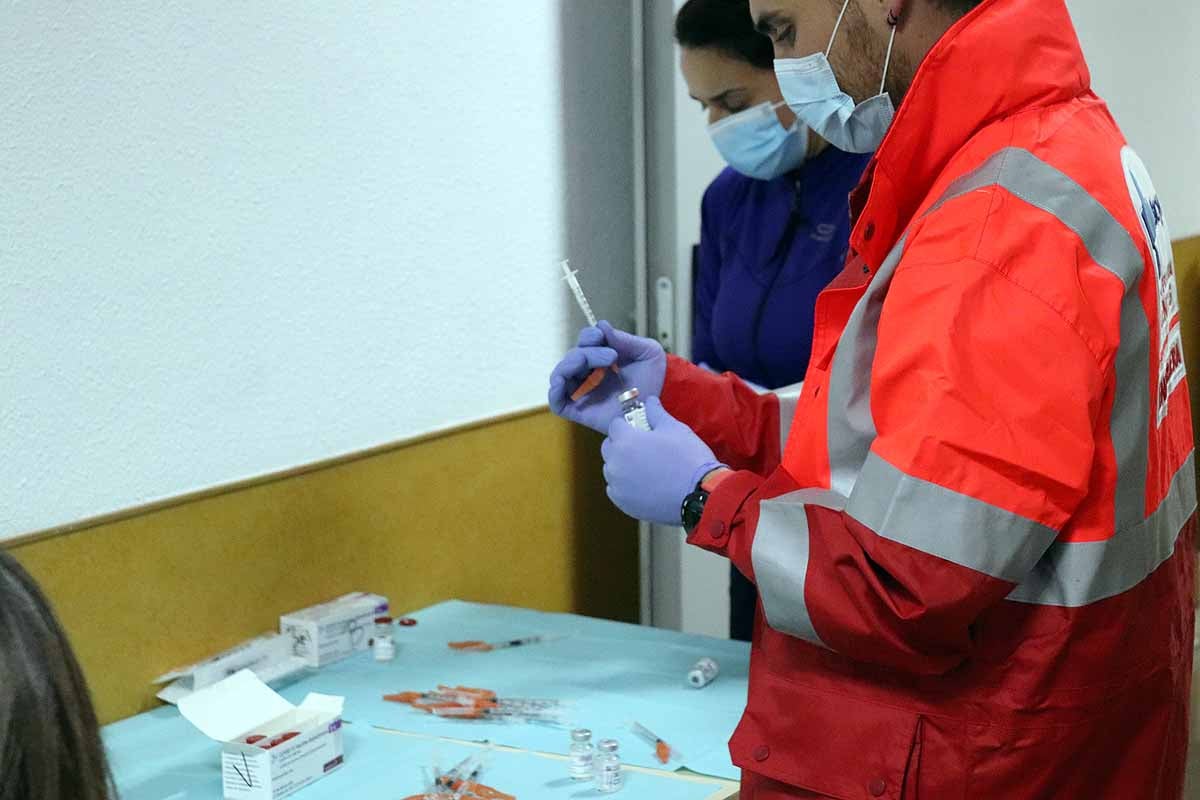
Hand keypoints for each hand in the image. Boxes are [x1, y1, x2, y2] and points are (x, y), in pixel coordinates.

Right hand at [548, 321, 666, 433]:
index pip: (585, 341)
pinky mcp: (578, 410)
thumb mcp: (648, 353)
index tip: (602, 337)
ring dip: (570, 364)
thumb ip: (625, 339)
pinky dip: (554, 390)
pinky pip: (556, 401)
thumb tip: (601, 326)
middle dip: (589, 352)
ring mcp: (582, 391)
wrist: (655, 411)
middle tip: (611, 357)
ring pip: (561, 374)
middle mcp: (588, 373)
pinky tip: (562, 382)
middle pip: (574, 356)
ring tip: (589, 366)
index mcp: (602, 357)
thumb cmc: (653, 382)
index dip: (589, 336)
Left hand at [601, 397, 723, 525]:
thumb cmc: (687, 457)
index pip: (614, 426)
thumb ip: (656, 413)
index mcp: (625, 441)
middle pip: (608, 447)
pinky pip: (616, 488)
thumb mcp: (675, 428)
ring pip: (611, 469)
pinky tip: (642, 484)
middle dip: (621, 444)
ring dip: (621, 465)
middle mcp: (614, 463)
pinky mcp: (623, 503)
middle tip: (642, 447)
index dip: (627, 424)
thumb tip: (650, 400)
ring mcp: (617, 485)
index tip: (639, 428)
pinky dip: (624, 485)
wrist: (699, 494)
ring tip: (644, 467)